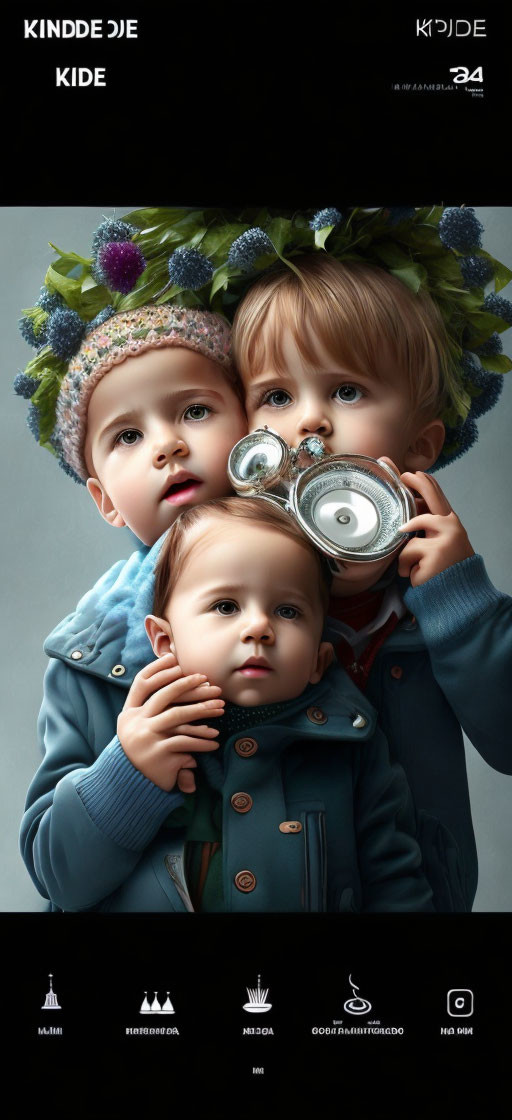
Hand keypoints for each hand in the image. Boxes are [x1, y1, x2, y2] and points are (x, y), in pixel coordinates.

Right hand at [117, 652, 224, 792]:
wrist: (133, 783)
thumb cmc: (145, 751)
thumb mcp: (142, 728)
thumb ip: (154, 708)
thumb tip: (177, 677)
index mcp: (129, 713)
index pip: (141, 683)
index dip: (157, 670)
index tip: (176, 661)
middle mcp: (135, 722)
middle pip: (164, 695)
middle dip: (188, 685)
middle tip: (208, 683)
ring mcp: (145, 737)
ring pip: (177, 716)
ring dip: (202, 711)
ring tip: (220, 710)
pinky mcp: (157, 754)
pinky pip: (186, 742)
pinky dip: (202, 741)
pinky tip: (215, 741)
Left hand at [397, 471, 473, 586]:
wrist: (456, 596)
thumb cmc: (442, 573)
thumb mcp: (435, 546)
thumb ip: (426, 530)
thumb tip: (404, 517)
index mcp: (450, 523)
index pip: (437, 495)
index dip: (423, 482)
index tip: (410, 473)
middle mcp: (450, 524)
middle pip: (430, 495)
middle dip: (414, 483)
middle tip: (403, 476)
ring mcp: (445, 535)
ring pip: (408, 532)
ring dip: (406, 554)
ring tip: (415, 567)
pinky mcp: (435, 550)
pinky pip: (405, 553)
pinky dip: (405, 567)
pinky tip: (417, 575)